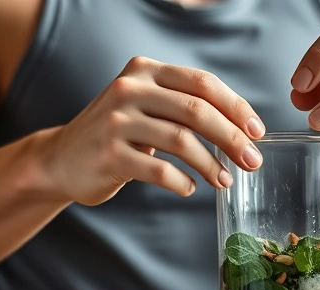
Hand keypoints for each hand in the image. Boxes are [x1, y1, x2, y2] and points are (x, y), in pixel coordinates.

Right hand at [39, 57, 264, 204]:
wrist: (62, 159)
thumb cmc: (119, 134)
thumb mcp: (147, 106)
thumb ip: (184, 107)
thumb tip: (243, 130)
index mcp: (145, 71)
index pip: (202, 83)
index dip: (236, 107)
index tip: (257, 132)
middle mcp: (129, 90)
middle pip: (197, 111)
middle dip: (231, 138)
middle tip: (252, 161)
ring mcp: (116, 122)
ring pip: (181, 141)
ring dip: (211, 164)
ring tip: (225, 181)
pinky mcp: (109, 155)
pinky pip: (159, 171)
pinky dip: (182, 182)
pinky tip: (190, 188)